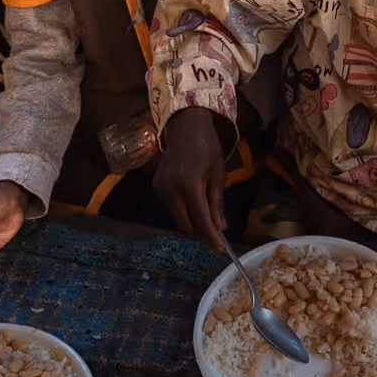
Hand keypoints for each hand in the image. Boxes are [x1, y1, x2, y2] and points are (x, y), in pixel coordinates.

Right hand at [152, 106, 232, 251]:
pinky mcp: (156, 185)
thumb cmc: (207, 148)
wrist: (185, 127)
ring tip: (204, 213)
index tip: (220, 248)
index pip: (200, 219)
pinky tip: (191, 200)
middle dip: (200, 232)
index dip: (210, 236)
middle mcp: (171, 188)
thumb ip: (217, 203)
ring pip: (177, 216)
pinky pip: (171, 206)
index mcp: (190, 185)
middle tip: (214, 235)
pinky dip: (182, 209)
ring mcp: (161, 187)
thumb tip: (220, 228)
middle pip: (185, 223)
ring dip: (191, 220)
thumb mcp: (218, 175)